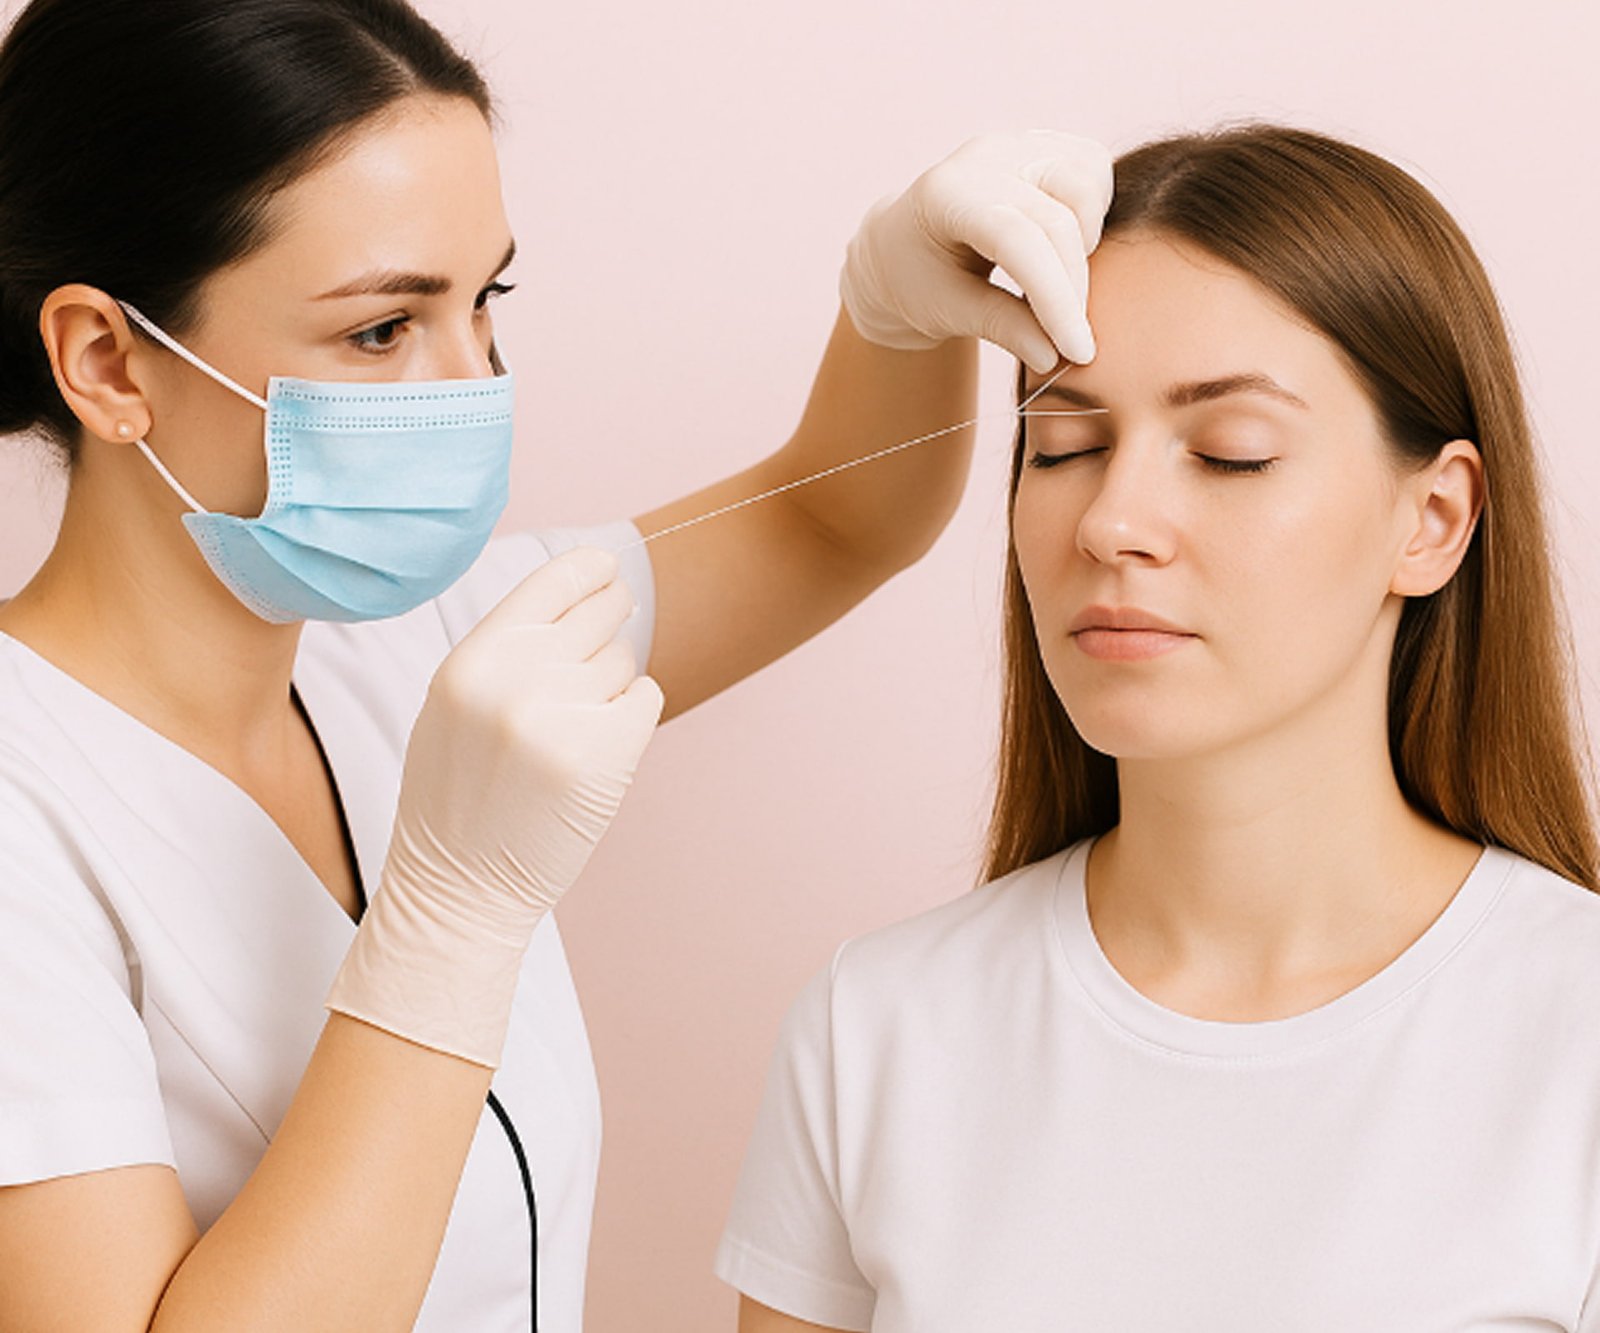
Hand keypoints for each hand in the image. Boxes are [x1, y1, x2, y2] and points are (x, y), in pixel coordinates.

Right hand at [326, 546, 663, 1066]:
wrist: (458, 886)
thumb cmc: (459, 791)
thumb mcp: (457, 701)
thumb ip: (510, 646)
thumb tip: (586, 583)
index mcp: (472, 660)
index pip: (552, 581)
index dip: (590, 571)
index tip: (607, 569)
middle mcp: (517, 678)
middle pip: (601, 612)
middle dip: (609, 623)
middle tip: (591, 663)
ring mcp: (564, 716)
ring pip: (623, 659)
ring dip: (609, 686)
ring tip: (565, 732)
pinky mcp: (607, 754)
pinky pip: (645, 697)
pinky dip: (631, 716)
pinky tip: (595, 749)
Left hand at [840, 130, 1114, 373]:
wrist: (902, 244)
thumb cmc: (917, 280)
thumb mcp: (946, 312)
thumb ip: (1000, 327)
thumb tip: (1054, 355)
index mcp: (945, 195)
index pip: (1018, 240)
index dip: (1055, 298)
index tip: (1079, 351)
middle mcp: (983, 157)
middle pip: (1057, 221)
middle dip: (1073, 290)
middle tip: (1070, 341)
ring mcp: (1016, 143)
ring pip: (1086, 187)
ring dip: (1085, 247)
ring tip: (1056, 283)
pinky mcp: (1044, 143)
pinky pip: (1094, 170)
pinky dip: (1092, 214)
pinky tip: (1064, 246)